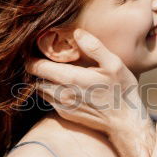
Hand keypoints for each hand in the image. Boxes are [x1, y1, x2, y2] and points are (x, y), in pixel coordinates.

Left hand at [25, 29, 146, 135]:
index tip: (35, 49)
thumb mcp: (114, 65)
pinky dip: (50, 89)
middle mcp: (62, 94)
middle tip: (44, 56)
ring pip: (40, 89)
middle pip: (35, 78)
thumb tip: (77, 33)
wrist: (125, 123)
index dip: (32, 57)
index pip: (37, 67)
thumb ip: (94, 47)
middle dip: (36, 67)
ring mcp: (61, 106)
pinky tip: (64, 83)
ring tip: (53, 68)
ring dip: (42, 79)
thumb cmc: (122, 92)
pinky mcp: (64, 114)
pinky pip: (48, 98)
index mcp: (72, 79)